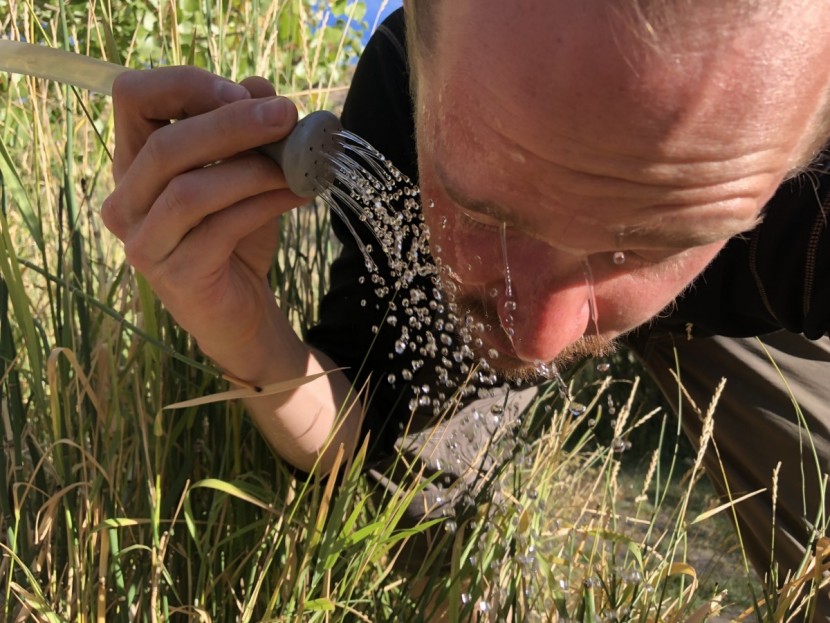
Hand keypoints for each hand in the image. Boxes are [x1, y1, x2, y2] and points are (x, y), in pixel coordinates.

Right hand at [103, 66, 307, 382]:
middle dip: (232, 124)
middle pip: (166, 144)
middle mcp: (126, 201)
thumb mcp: (245, 174)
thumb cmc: (236, 235)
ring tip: (299, 163)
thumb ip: (246, 131)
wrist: (240, 310)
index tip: (242, 93)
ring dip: (253, 169)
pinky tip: (299, 194)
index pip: (132, 98)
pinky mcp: (176, 275)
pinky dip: (265, 205)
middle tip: (287, 115)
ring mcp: (145, 242)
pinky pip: (221, 228)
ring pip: (190, 190)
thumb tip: (260, 87)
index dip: (185, 85)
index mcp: (134, 163)